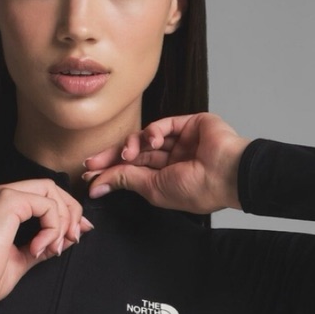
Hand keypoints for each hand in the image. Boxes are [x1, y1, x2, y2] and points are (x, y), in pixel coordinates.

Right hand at [0, 179, 94, 306]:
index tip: (75, 234)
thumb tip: (72, 234)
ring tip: (53, 249)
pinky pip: (47, 205)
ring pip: (50, 193)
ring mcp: (0, 194)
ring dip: (62, 222)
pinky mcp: (7, 201)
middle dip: (70, 213)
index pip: (41, 193)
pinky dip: (52, 228)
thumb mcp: (25, 256)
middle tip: (74, 238)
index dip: (65, 211)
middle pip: (49, 187)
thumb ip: (47, 242)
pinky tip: (38, 248)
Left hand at [82, 112, 251, 213]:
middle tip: (90, 163)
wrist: (226, 173)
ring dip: (132, 145)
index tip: (88, 176)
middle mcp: (172, 160)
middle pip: (134, 154)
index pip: (132, 172)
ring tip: (128, 154)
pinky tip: (152, 140)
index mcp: (166, 179)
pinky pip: (162, 124)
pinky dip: (152, 131)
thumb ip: (126, 179)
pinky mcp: (189, 124)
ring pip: (146, 138)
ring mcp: (181, 142)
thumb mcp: (153, 188)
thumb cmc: (198, 189)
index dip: (109, 172)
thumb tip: (97, 184)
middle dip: (111, 157)